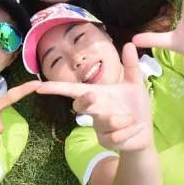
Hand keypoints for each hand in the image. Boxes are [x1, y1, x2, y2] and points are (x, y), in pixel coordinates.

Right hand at [37, 44, 152, 151]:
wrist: (145, 131)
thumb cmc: (135, 105)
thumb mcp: (135, 83)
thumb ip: (130, 65)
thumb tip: (129, 43)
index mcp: (97, 94)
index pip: (72, 90)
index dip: (55, 88)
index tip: (38, 86)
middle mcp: (94, 109)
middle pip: (79, 105)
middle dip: (84, 100)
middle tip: (92, 94)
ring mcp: (98, 126)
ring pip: (104, 121)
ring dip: (121, 119)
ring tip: (133, 118)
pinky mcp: (106, 141)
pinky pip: (115, 136)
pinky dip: (128, 131)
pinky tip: (135, 128)